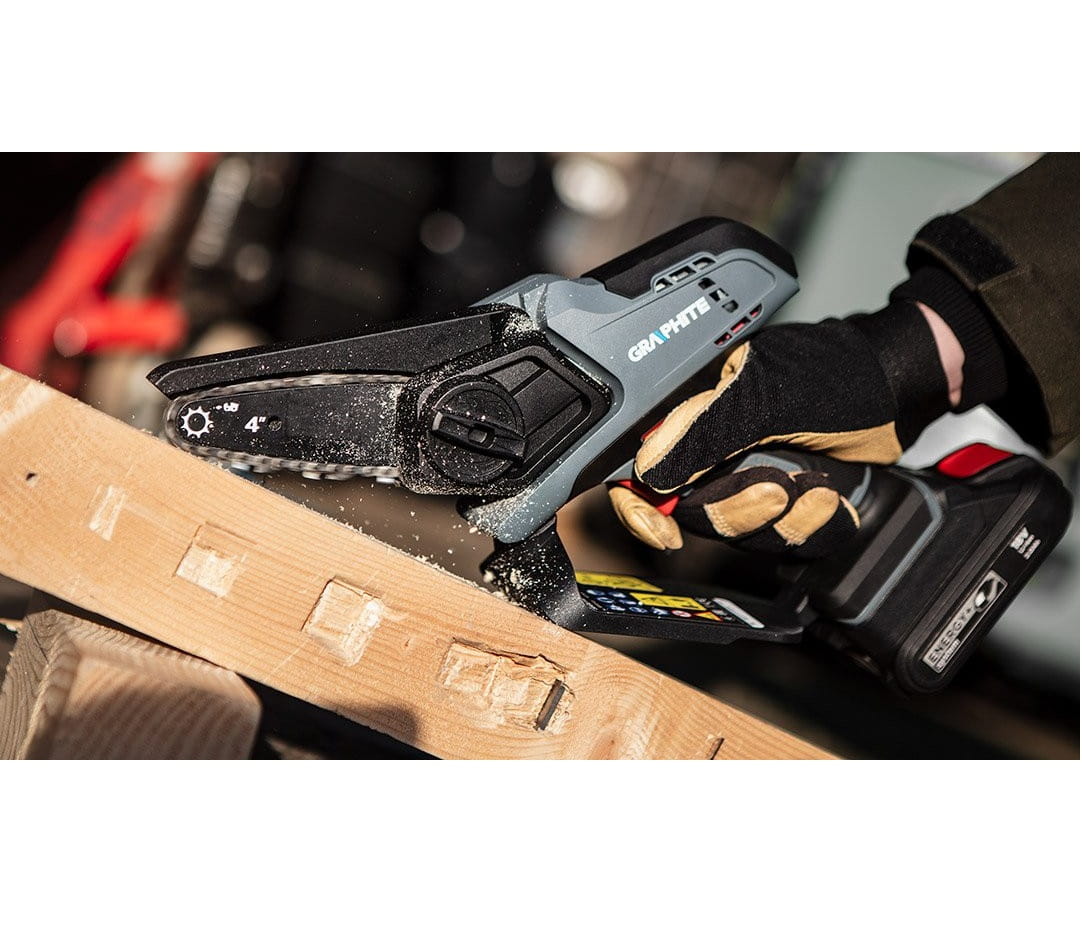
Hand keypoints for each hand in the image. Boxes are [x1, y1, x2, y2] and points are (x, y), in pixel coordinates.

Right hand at [610, 298, 957, 556]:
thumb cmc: (837, 375)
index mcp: (693, 419)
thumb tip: (650, 471)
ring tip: (814, 483)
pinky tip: (828, 497)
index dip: (640, 508)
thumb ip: (702, 431)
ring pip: (741, 534)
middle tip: (776, 487)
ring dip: (783, 519)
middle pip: (694, 514)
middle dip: (739, 509)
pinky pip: (784, 543)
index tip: (664, 532)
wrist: (900, 391)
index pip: (641, 472)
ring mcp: (750, 481)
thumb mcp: (762, 396)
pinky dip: (812, 527)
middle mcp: (715, 454)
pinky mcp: (786, 508)